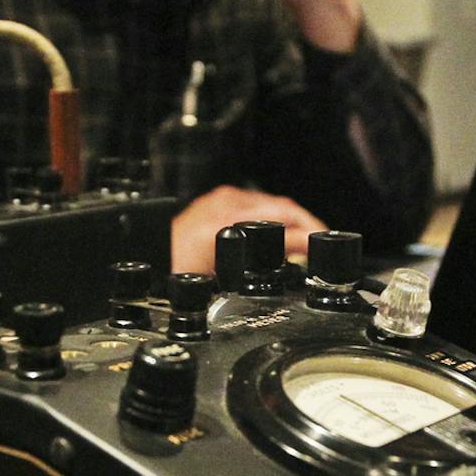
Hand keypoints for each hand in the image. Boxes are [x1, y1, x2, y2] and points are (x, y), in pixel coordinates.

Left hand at [170, 185, 326, 274]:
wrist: (151, 259)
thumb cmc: (175, 266)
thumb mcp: (218, 275)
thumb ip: (259, 263)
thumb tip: (298, 251)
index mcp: (225, 217)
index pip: (281, 215)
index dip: (307, 231)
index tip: (323, 246)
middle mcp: (224, 202)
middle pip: (281, 207)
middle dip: (307, 225)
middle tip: (325, 247)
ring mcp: (221, 200)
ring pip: (271, 204)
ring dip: (293, 222)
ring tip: (310, 242)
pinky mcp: (219, 204)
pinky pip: (258, 206)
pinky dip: (276, 219)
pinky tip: (282, 235)